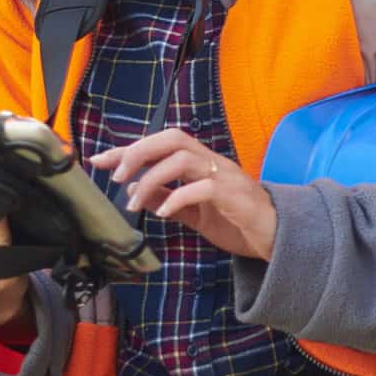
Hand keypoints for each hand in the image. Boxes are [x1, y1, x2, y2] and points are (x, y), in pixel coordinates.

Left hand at [89, 129, 275, 260]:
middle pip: (172, 138)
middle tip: (114, 176)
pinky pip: (203, 187)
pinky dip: (178, 197)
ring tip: (134, 202)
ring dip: (152, 177)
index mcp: (200, 163)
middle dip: (138, 152)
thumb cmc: (236, 222)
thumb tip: (133, 190)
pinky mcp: (235, 196)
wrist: (277, 237)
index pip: (161, 144)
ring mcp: (225, 176)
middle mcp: (212, 162)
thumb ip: (166, 198)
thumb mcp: (193, 212)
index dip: (128, 149)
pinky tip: (163, 213)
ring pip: (183, 158)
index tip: (99, 160)